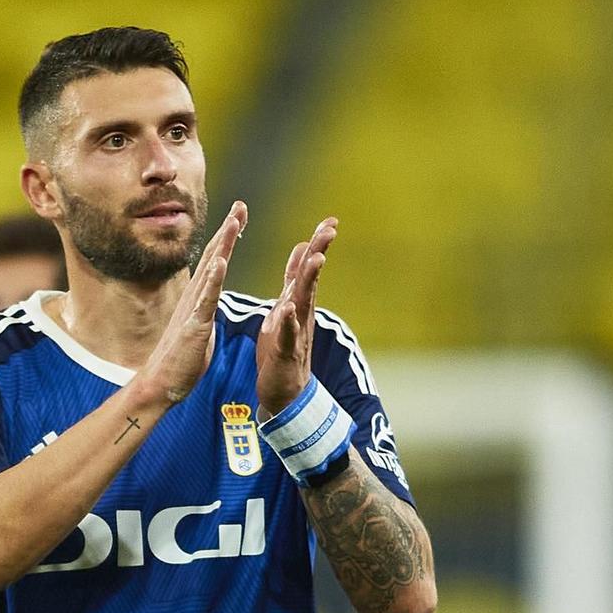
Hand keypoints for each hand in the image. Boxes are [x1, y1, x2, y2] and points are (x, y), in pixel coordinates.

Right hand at [133, 200, 244, 405]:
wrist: (161, 384)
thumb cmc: (181, 361)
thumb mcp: (198, 329)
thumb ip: (204, 312)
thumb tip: (208, 304)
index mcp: (198, 299)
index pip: (215, 261)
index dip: (227, 238)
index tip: (239, 215)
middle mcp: (194, 297)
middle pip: (213, 256)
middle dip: (228, 230)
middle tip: (241, 205)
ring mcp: (193, 310)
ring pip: (211, 271)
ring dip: (223, 245)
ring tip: (235, 221)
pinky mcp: (195, 326)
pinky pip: (206, 299)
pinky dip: (214, 279)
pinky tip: (221, 261)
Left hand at [256, 217, 337, 419]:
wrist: (284, 392)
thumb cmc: (283, 348)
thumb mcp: (287, 307)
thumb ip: (294, 280)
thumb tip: (303, 249)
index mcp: (298, 302)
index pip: (308, 268)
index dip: (318, 244)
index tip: (330, 220)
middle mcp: (301, 314)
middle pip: (310, 279)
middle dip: (319, 253)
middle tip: (329, 230)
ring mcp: (296, 332)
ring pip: (303, 302)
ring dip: (309, 280)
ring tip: (315, 259)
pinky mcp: (285, 352)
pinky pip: (287, 334)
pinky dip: (287, 321)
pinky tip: (288, 308)